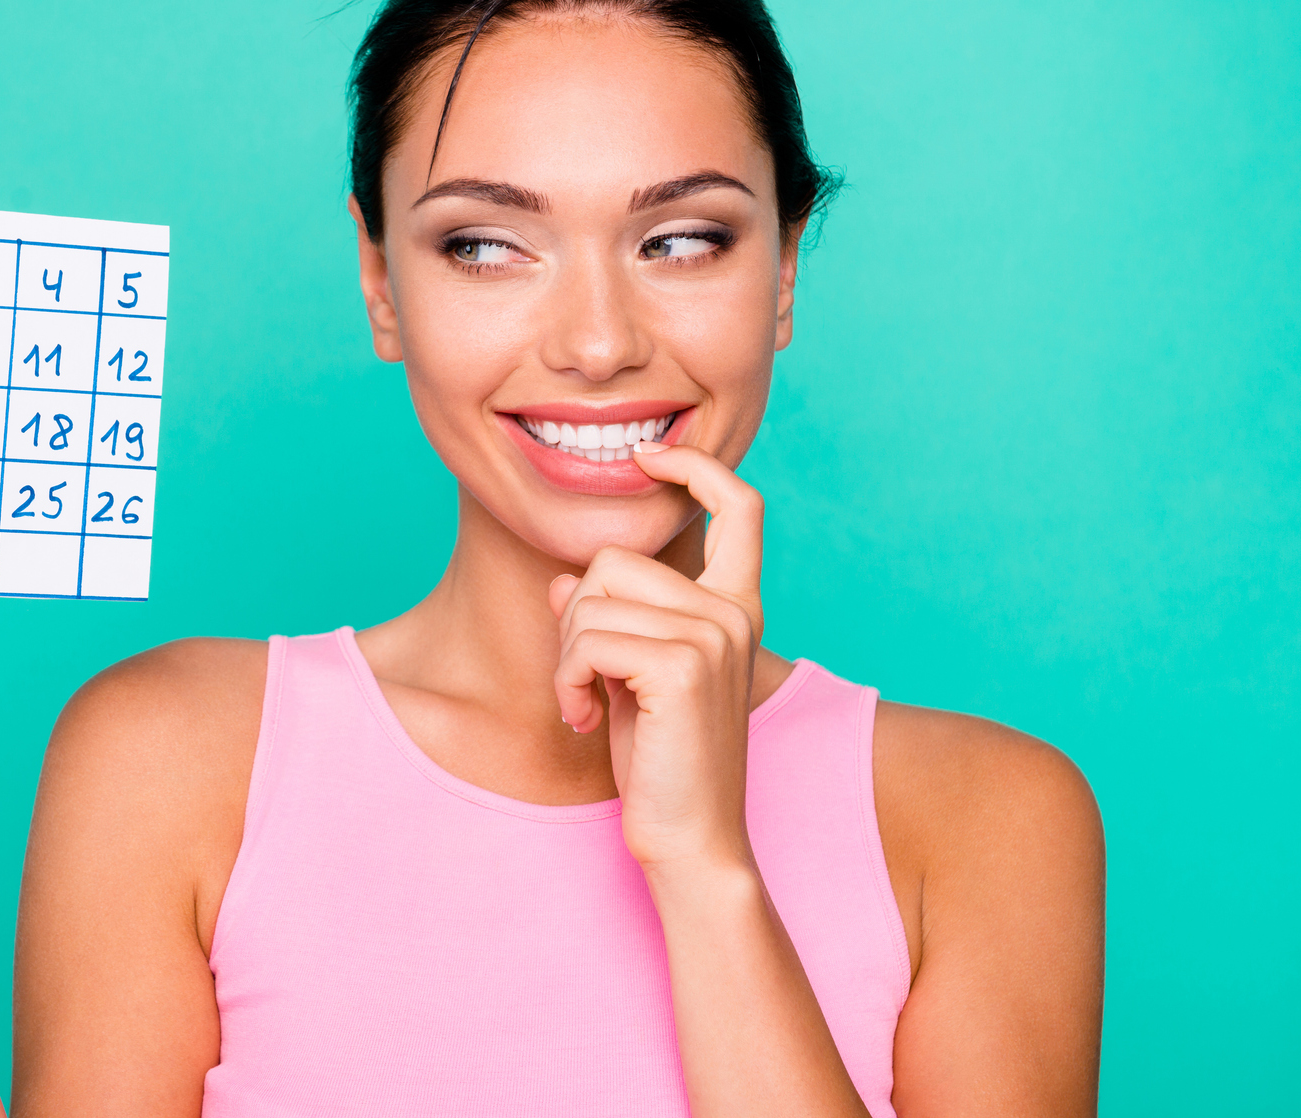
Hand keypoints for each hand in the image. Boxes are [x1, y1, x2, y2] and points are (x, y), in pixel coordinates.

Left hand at [549, 444, 765, 875]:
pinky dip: (566, 681)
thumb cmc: (661, 762)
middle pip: (612, 559)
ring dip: (567, 658)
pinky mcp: (683, 664)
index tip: (650, 458)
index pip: (739, 506)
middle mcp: (733, 610)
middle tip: (589, 681)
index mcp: (735, 606)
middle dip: (576, 618)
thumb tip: (561, 579)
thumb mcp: (629, 677)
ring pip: (589, 599)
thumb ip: (607, 619)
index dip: (695, 467)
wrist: (691, 841)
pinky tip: (586, 720)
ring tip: (589, 705)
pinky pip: (585, 639)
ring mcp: (713, 633)